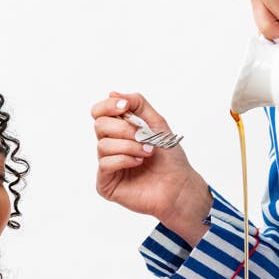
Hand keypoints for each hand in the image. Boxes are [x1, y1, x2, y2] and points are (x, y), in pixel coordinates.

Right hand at [91, 92, 212, 244]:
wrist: (179, 186)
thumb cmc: (169, 159)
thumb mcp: (156, 124)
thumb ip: (138, 104)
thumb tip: (113, 93)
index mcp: (119, 132)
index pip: (99, 113)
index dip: (108, 106)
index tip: (125, 106)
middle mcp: (110, 147)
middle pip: (99, 126)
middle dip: (124, 129)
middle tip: (144, 136)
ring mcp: (107, 166)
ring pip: (103, 145)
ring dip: (129, 146)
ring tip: (147, 152)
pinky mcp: (105, 184)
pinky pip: (105, 164)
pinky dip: (124, 160)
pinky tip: (138, 163)